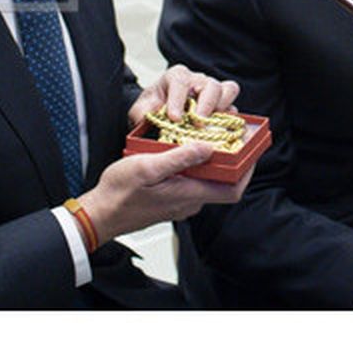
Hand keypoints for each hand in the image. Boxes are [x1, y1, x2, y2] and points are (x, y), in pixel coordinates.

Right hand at [78, 143, 250, 237]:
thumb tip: (208, 148)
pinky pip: (192, 185)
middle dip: (231, 162)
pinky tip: (184, 153)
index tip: (252, 152)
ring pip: (207, 183)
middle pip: (223, 185)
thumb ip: (179, 157)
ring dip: (212, 164)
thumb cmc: (119, 193)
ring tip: (207, 140)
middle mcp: (189, 203)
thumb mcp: (148, 167)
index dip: (247, 172)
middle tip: (230, 138)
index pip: (232, 190)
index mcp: (188, 194)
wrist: (100, 214)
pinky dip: (196, 169)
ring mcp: (180, 204)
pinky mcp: (170, 202)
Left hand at [129, 64, 239, 123]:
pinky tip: (219, 132)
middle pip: (211, 84)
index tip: (175, 118)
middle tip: (198, 124)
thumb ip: (143, 112)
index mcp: (176, 76)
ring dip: (222, 108)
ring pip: (228, 90)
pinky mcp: (221, 105)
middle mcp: (197, 80)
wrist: (157, 112)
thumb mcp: (140, 110)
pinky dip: (229, 119)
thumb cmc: (151, 108)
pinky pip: (233, 108)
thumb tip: (152, 115)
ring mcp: (212, 91)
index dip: (179, 100)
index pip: (181, 82)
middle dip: (206, 105)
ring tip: (210, 126)